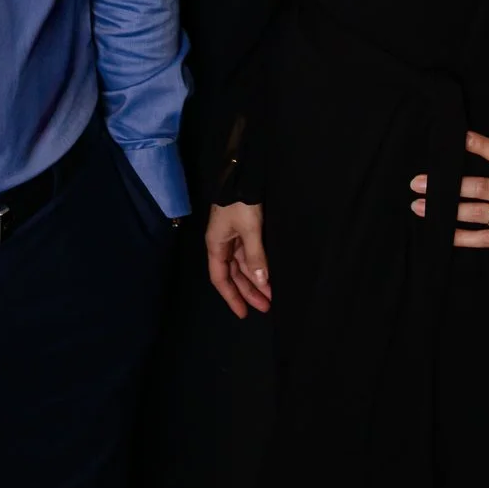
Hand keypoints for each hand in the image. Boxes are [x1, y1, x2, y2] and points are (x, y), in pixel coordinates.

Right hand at [203, 202, 271, 317]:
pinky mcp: (244, 230)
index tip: (244, 313)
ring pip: (243, 266)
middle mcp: (222, 244)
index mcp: (216, 245)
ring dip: (256, 280)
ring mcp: (233, 237)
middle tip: (267, 307)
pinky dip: (259, 266)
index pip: (221, 279)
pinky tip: (269, 276)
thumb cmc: (241, 203)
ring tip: (272, 295)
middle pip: (234, 275)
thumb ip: (255, 257)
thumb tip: (261, 282)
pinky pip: (250, 254)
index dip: (231, 297)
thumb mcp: (249, 230)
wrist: (244, 174)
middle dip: (249, 291)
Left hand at [409, 132, 488, 256]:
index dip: (481, 145)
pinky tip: (444, 235)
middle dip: (447, 185)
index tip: (458, 136)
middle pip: (478, 188)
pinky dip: (464, 238)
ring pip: (477, 213)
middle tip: (418, 182)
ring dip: (447, 210)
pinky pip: (486, 239)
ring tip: (420, 206)